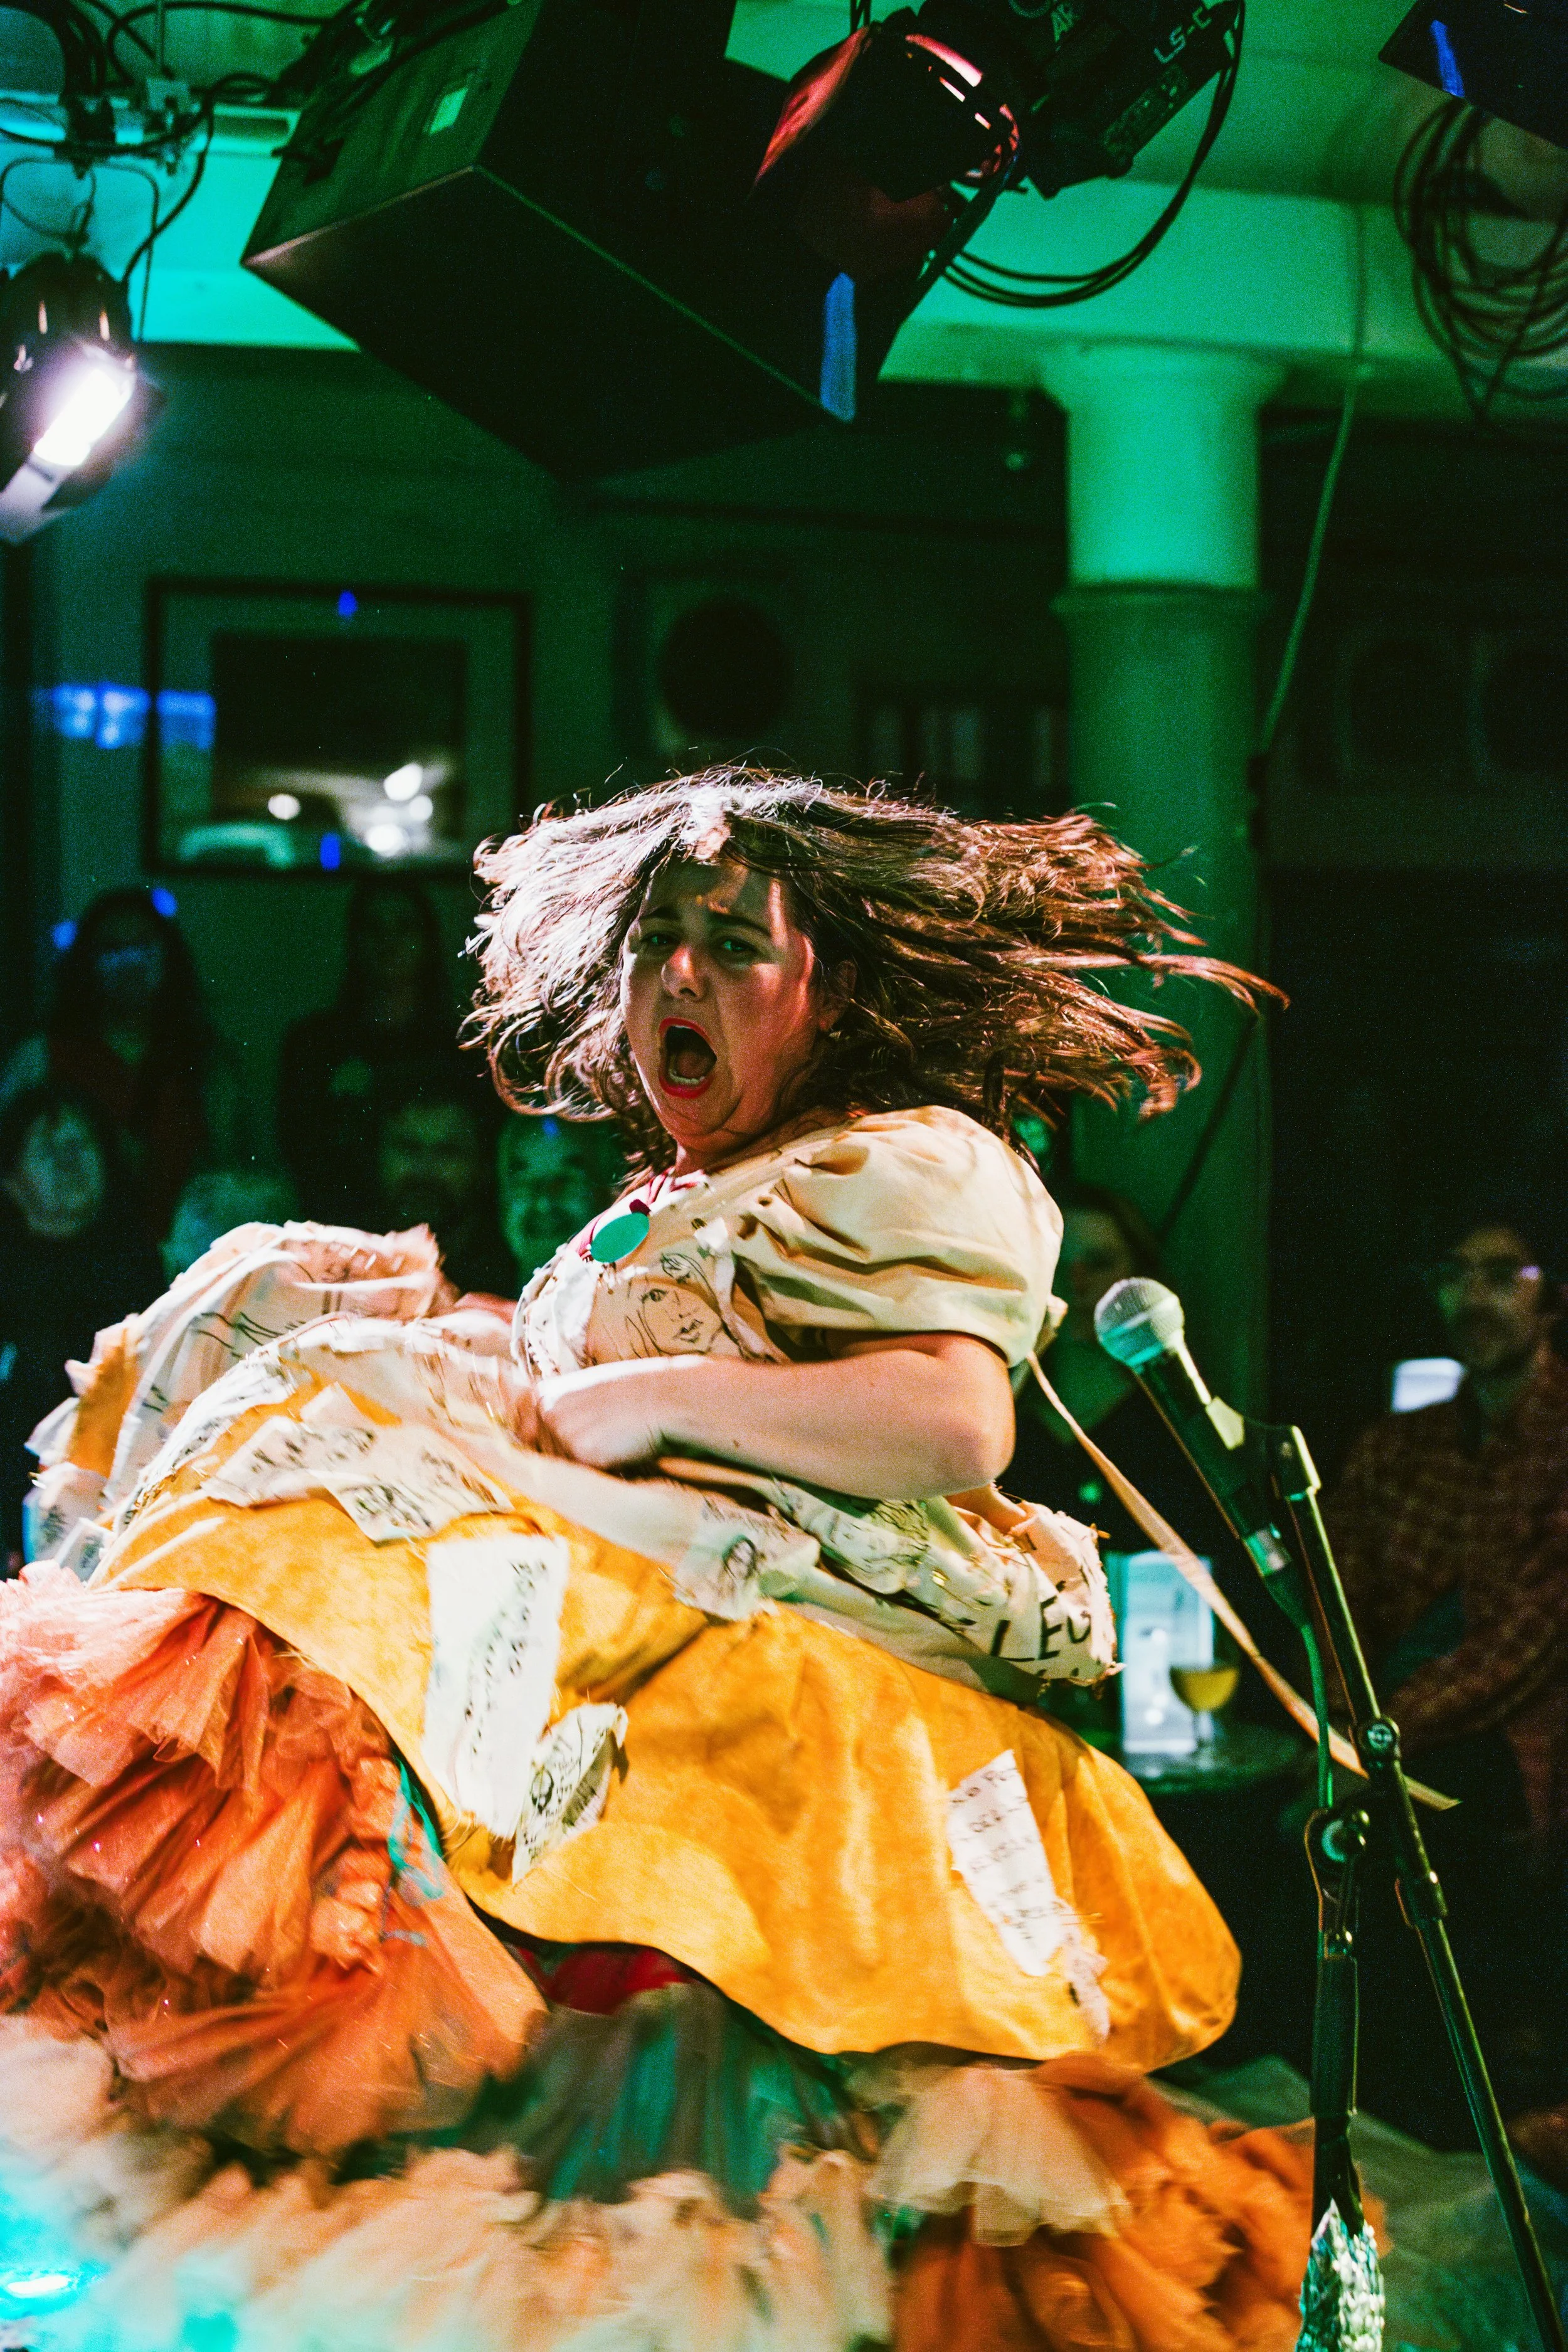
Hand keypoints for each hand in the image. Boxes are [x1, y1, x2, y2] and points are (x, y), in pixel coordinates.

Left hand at [534, 1356, 706, 1469]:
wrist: (664, 1397)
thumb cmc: (630, 1395)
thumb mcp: (585, 1392)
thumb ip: (558, 1411)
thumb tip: (534, 1438)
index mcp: (543, 1394)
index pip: (523, 1435)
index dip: (542, 1444)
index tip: (567, 1441)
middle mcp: (546, 1412)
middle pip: (542, 1456)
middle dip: (565, 1456)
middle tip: (600, 1437)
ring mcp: (560, 1432)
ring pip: (561, 1469)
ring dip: (582, 1466)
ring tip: (611, 1440)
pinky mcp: (579, 1452)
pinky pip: (581, 1476)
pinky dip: (599, 1469)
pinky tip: (617, 1450)